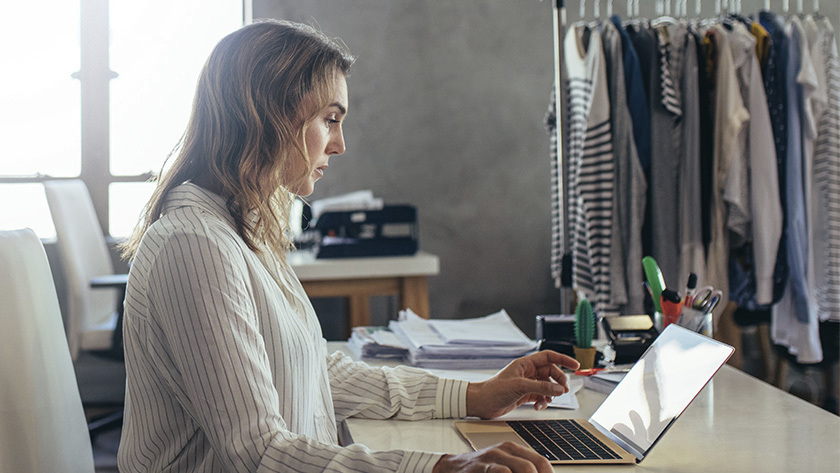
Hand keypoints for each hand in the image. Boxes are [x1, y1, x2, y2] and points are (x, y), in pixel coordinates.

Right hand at [432, 441, 552, 472]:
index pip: (541, 462)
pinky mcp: (481, 467)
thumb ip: (520, 469)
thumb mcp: (503, 465)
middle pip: (533, 467)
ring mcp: (493, 458)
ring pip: (524, 468)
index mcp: (513, 449)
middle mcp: (504, 450)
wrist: (451, 468)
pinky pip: (502, 472)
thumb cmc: (480, 469)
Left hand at [466, 350, 578, 418]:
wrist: (482, 403)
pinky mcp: (525, 394)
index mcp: (525, 364)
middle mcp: (527, 372)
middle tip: (563, 390)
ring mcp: (527, 383)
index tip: (575, 365)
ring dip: (551, 393)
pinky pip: (541, 395)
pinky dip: (543, 401)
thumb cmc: (494, 390)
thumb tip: (558, 388)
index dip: (563, 359)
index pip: (548, 357)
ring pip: (547, 385)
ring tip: (547, 400)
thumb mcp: (520, 386)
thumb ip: (541, 386)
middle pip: (551, 372)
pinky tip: (539, 405)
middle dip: (558, 381)